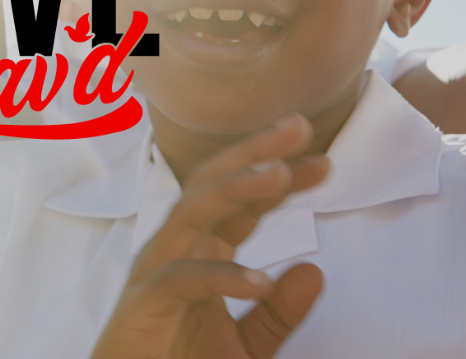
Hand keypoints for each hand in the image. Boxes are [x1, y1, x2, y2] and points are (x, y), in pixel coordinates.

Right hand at [91, 116, 330, 358]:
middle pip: (212, 184)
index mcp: (200, 253)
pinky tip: (259, 282)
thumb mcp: (245, 347)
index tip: (323, 162)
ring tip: (278, 174)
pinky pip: (181, 278)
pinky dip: (220, 276)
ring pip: (191, 212)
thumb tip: (315, 271)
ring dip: (234, 188)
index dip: (281, 178)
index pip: (241, 202)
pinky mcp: (142, 305)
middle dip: (254, 152)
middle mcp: (177, 251)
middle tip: (299, 128)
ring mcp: (156, 272)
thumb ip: (278, 314)